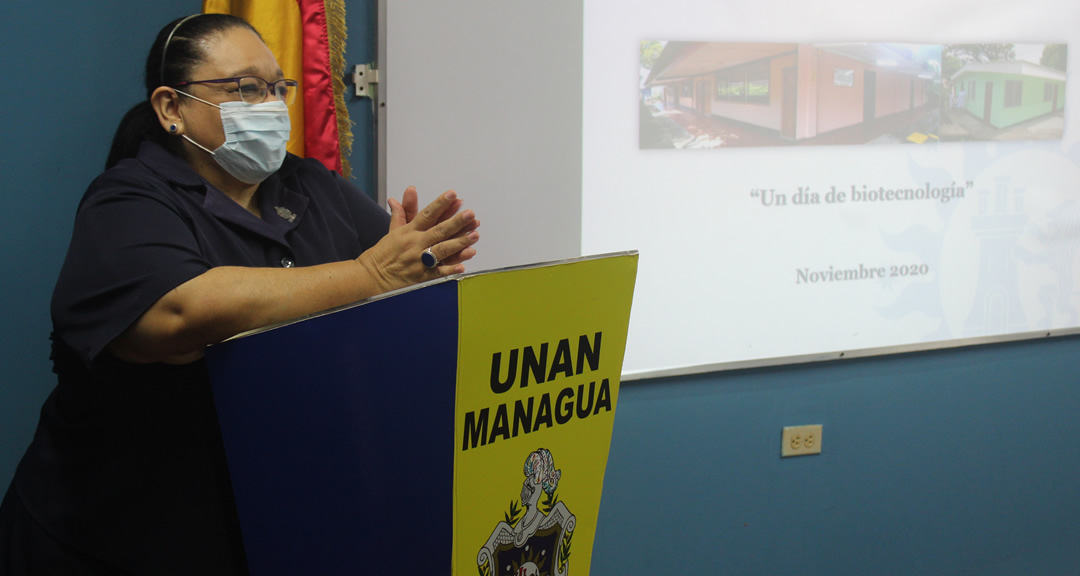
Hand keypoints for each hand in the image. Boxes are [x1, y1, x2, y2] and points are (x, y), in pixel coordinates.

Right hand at [358, 187, 479, 292]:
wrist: (371, 275)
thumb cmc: (383, 252)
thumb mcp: (392, 230)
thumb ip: (403, 211)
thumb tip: (410, 190)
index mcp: (409, 231)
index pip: (427, 214)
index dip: (441, 204)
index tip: (453, 194)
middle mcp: (416, 244)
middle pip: (438, 231)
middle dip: (456, 222)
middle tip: (470, 214)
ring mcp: (419, 261)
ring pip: (442, 250)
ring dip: (459, 243)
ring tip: (474, 235)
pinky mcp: (422, 276)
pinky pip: (438, 272)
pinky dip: (450, 269)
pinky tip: (463, 265)